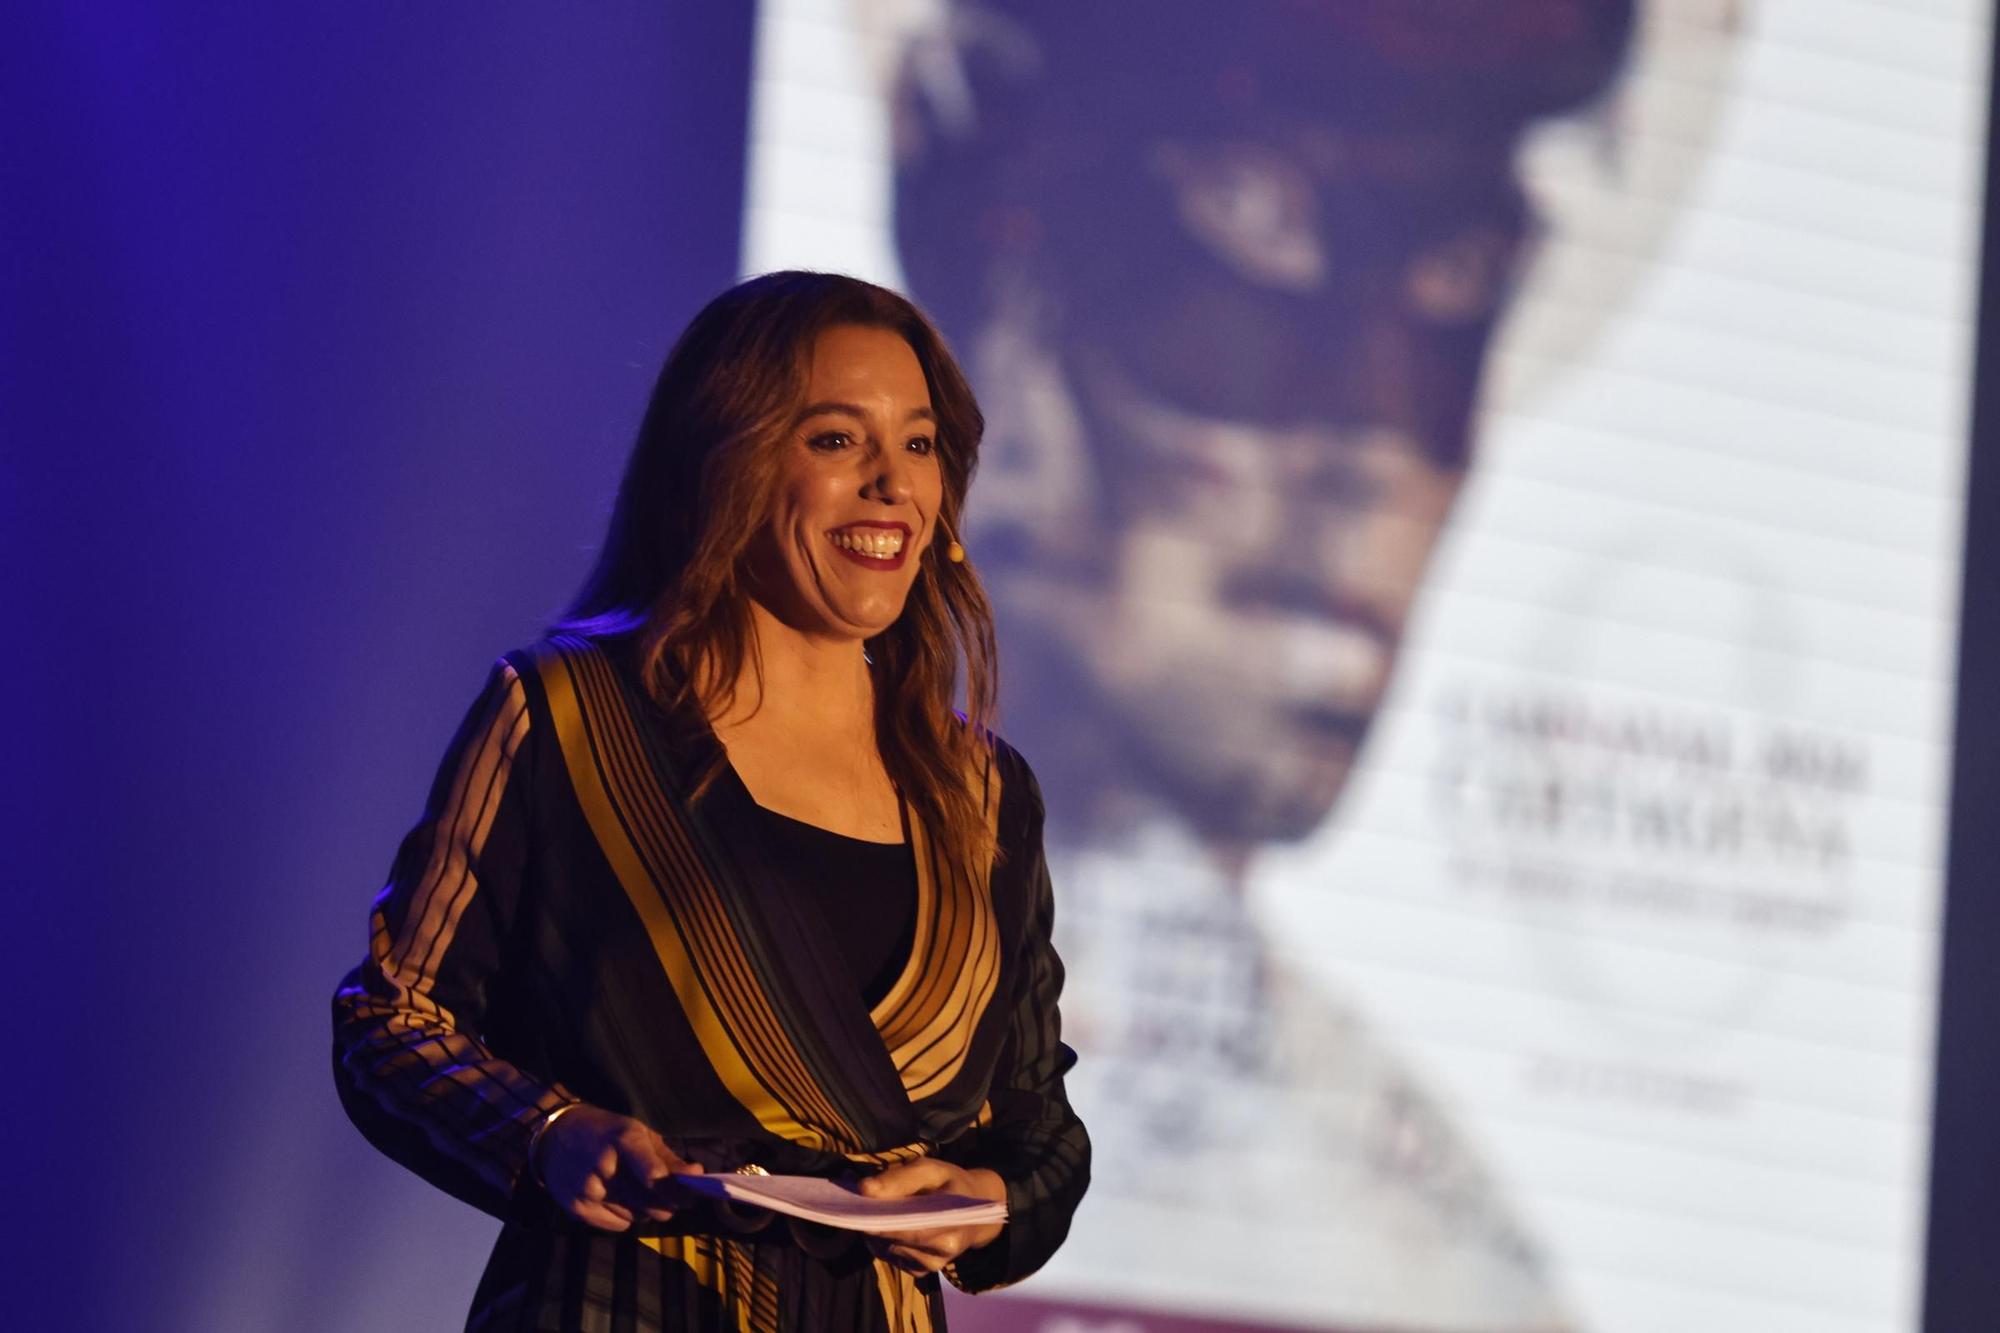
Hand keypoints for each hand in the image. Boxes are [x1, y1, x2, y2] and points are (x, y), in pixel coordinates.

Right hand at [532, 1104, 703, 1231]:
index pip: (653, 1175)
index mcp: (623, 1139)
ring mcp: (588, 1189)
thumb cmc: (605, 1132)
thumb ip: (667, 1158)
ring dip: (646, 1210)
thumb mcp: (638, 1133)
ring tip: (640, 1193)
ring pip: (635, 1216)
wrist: (553, 1136)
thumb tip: (698, 1175)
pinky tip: (619, 1199)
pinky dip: (626, 1217)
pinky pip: (617, 1225)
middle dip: (667, 1204)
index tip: (692, 1196)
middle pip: (648, 1201)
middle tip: (673, 1199)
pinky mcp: (577, 1208)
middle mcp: (604, 1166)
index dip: (676, 1190)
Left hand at [857, 1159, 1006, 1274]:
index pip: (903, 1225)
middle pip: (890, 1238)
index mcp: (949, 1223)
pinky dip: (880, 1240)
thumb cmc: (951, 1184)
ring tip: (871, 1208)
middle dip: (870, 1219)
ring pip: (884, 1249)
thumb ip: (898, 1178)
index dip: (876, 1214)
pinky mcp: (920, 1272)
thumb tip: (864, 1189)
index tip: (856, 1198)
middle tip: (856, 1199)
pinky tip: (884, 1223)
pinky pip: (888, 1256)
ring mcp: (930, 1265)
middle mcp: (941, 1251)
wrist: (975, 1212)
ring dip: (873, 1230)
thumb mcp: (930, 1169)